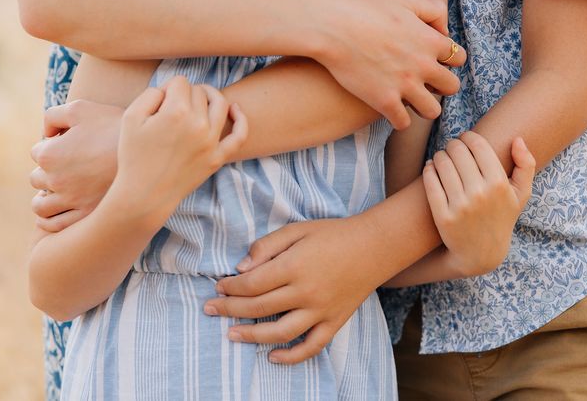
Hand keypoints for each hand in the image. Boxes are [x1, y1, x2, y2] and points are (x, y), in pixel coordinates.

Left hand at [30, 100, 123, 231]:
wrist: (149, 151)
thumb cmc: (114, 126)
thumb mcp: (81, 108)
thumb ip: (53, 116)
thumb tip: (46, 134)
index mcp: (49, 154)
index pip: (38, 152)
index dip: (54, 147)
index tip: (72, 146)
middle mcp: (54, 180)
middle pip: (37, 179)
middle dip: (49, 173)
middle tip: (71, 168)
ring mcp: (70, 201)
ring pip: (41, 206)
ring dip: (45, 199)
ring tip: (63, 191)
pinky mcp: (84, 216)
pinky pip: (55, 225)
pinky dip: (49, 221)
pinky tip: (58, 212)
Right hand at [113, 77, 246, 214]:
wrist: (145, 195)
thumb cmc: (134, 155)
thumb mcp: (130, 117)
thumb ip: (152, 93)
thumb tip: (171, 89)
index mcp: (176, 112)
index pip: (180, 82)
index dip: (168, 88)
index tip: (160, 103)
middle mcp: (198, 124)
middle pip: (199, 92)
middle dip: (185, 94)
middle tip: (172, 108)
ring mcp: (211, 142)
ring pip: (220, 104)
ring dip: (210, 96)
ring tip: (201, 98)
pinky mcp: (218, 157)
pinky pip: (239, 135)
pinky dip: (240, 119)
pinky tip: (234, 109)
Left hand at [203, 217, 384, 364]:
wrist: (375, 246)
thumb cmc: (333, 233)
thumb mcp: (298, 229)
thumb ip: (267, 246)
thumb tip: (241, 269)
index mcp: (294, 266)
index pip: (252, 284)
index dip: (230, 287)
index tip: (219, 286)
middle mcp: (306, 292)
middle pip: (259, 307)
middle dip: (230, 309)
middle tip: (210, 309)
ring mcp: (321, 310)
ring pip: (280, 332)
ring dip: (251, 336)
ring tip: (231, 335)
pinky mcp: (335, 321)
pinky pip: (312, 346)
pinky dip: (292, 356)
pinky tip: (272, 356)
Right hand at [317, 0, 465, 129]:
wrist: (333, 26)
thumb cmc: (365, 10)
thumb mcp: (405, 0)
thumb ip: (433, 10)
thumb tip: (444, 32)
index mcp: (431, 41)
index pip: (459, 58)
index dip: (447, 60)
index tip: (433, 61)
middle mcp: (424, 66)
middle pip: (451, 87)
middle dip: (441, 86)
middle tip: (425, 84)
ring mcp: (405, 86)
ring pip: (432, 111)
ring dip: (423, 107)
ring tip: (410, 101)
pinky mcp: (385, 102)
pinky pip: (404, 124)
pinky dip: (399, 119)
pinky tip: (390, 110)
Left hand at [423, 132, 535, 275]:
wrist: (482, 253)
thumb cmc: (501, 218)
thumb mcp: (521, 195)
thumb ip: (526, 165)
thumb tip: (517, 139)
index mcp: (499, 184)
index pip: (478, 145)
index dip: (468, 137)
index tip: (465, 139)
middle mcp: (480, 194)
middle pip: (457, 151)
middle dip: (453, 144)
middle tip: (452, 147)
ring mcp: (460, 206)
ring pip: (442, 163)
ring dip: (440, 155)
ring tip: (442, 157)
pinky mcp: (442, 216)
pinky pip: (430, 182)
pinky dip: (428, 169)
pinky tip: (431, 167)